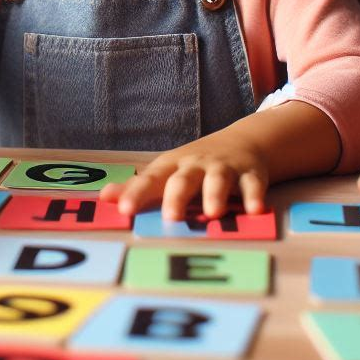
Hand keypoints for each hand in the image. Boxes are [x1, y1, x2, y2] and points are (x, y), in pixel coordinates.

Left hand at [100, 126, 272, 219]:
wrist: (241, 141)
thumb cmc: (194, 165)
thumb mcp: (166, 172)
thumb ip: (138, 187)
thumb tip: (104, 198)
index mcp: (172, 167)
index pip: (150, 180)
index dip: (136, 194)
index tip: (124, 210)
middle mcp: (196, 166)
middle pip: (183, 180)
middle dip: (177, 197)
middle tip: (171, 217)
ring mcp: (224, 169)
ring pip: (218, 180)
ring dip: (215, 195)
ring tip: (213, 214)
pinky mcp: (250, 174)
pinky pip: (252, 184)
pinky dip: (254, 196)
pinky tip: (255, 210)